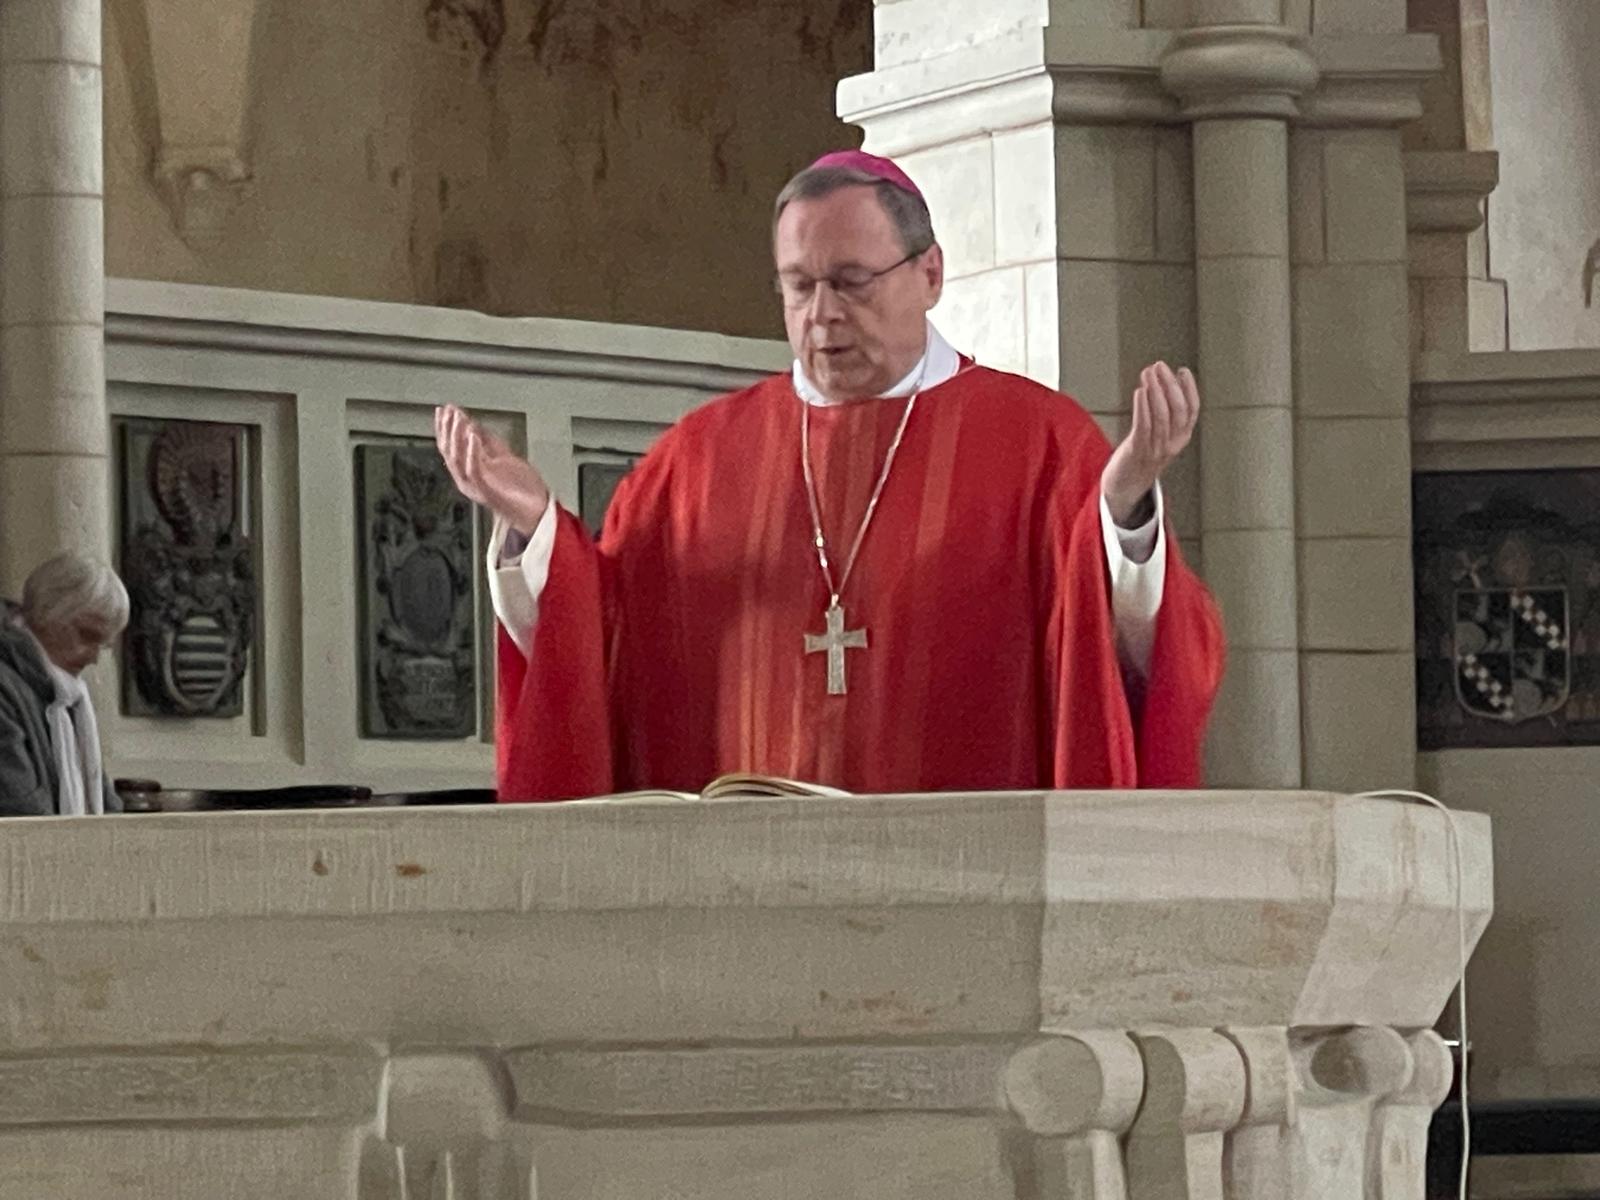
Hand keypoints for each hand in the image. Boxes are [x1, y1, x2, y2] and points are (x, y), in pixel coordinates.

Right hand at [434, 404, 549, 532]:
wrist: (539, 511)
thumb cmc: (523, 489)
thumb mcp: (504, 459)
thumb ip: (490, 443)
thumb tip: (475, 424)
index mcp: (470, 472)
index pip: (450, 447)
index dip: (445, 427)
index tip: (445, 409)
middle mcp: (467, 480)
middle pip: (449, 452)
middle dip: (447, 428)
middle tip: (448, 411)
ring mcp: (476, 487)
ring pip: (457, 459)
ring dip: (457, 436)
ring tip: (459, 419)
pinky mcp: (487, 492)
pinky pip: (474, 470)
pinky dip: (472, 452)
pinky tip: (474, 436)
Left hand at [1101, 361, 1198, 526]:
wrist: (1125, 488)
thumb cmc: (1140, 457)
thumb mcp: (1160, 437)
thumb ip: (1165, 415)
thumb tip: (1165, 383)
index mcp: (1181, 439)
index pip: (1192, 410)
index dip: (1189, 389)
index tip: (1182, 370)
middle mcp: (1172, 444)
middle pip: (1177, 410)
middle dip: (1170, 385)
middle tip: (1160, 366)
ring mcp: (1156, 449)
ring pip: (1162, 416)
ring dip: (1155, 391)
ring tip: (1149, 373)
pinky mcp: (1138, 452)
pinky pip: (1144, 427)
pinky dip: (1143, 407)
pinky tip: (1141, 390)